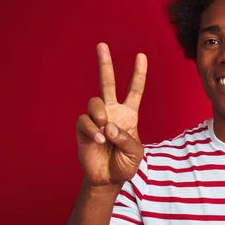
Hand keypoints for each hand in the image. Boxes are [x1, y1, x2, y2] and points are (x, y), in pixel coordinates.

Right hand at [76, 43, 146, 186]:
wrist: (108, 179)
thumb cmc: (125, 165)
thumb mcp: (136, 153)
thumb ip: (127, 139)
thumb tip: (109, 126)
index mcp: (129, 115)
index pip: (135, 91)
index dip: (138, 74)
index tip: (141, 56)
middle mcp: (112, 112)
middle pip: (107, 83)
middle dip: (105, 64)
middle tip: (102, 45)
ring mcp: (96, 119)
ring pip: (94, 102)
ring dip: (101, 115)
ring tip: (105, 132)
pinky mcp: (83, 128)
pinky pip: (85, 120)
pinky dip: (92, 129)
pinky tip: (98, 140)